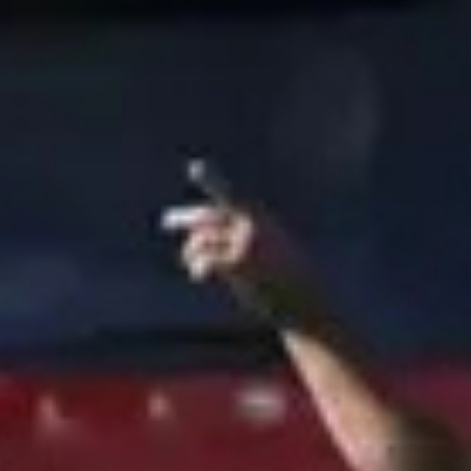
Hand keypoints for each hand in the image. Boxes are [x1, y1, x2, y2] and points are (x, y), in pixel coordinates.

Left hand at [165, 162, 322, 327]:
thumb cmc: (287, 281)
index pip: (230, 196)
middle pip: (208, 216)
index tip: (195, 168)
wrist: (305, 303)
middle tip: (166, 221)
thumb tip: (202, 236)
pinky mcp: (238, 264)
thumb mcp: (270, 252)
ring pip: (201, 240)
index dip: (212, 181)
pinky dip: (197, 267)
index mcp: (261, 219)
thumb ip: (239, 239)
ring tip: (194, 266)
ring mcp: (244, 244)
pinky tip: (199, 276)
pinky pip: (205, 260)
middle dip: (183, 218)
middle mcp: (252, 226)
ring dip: (191, 253)